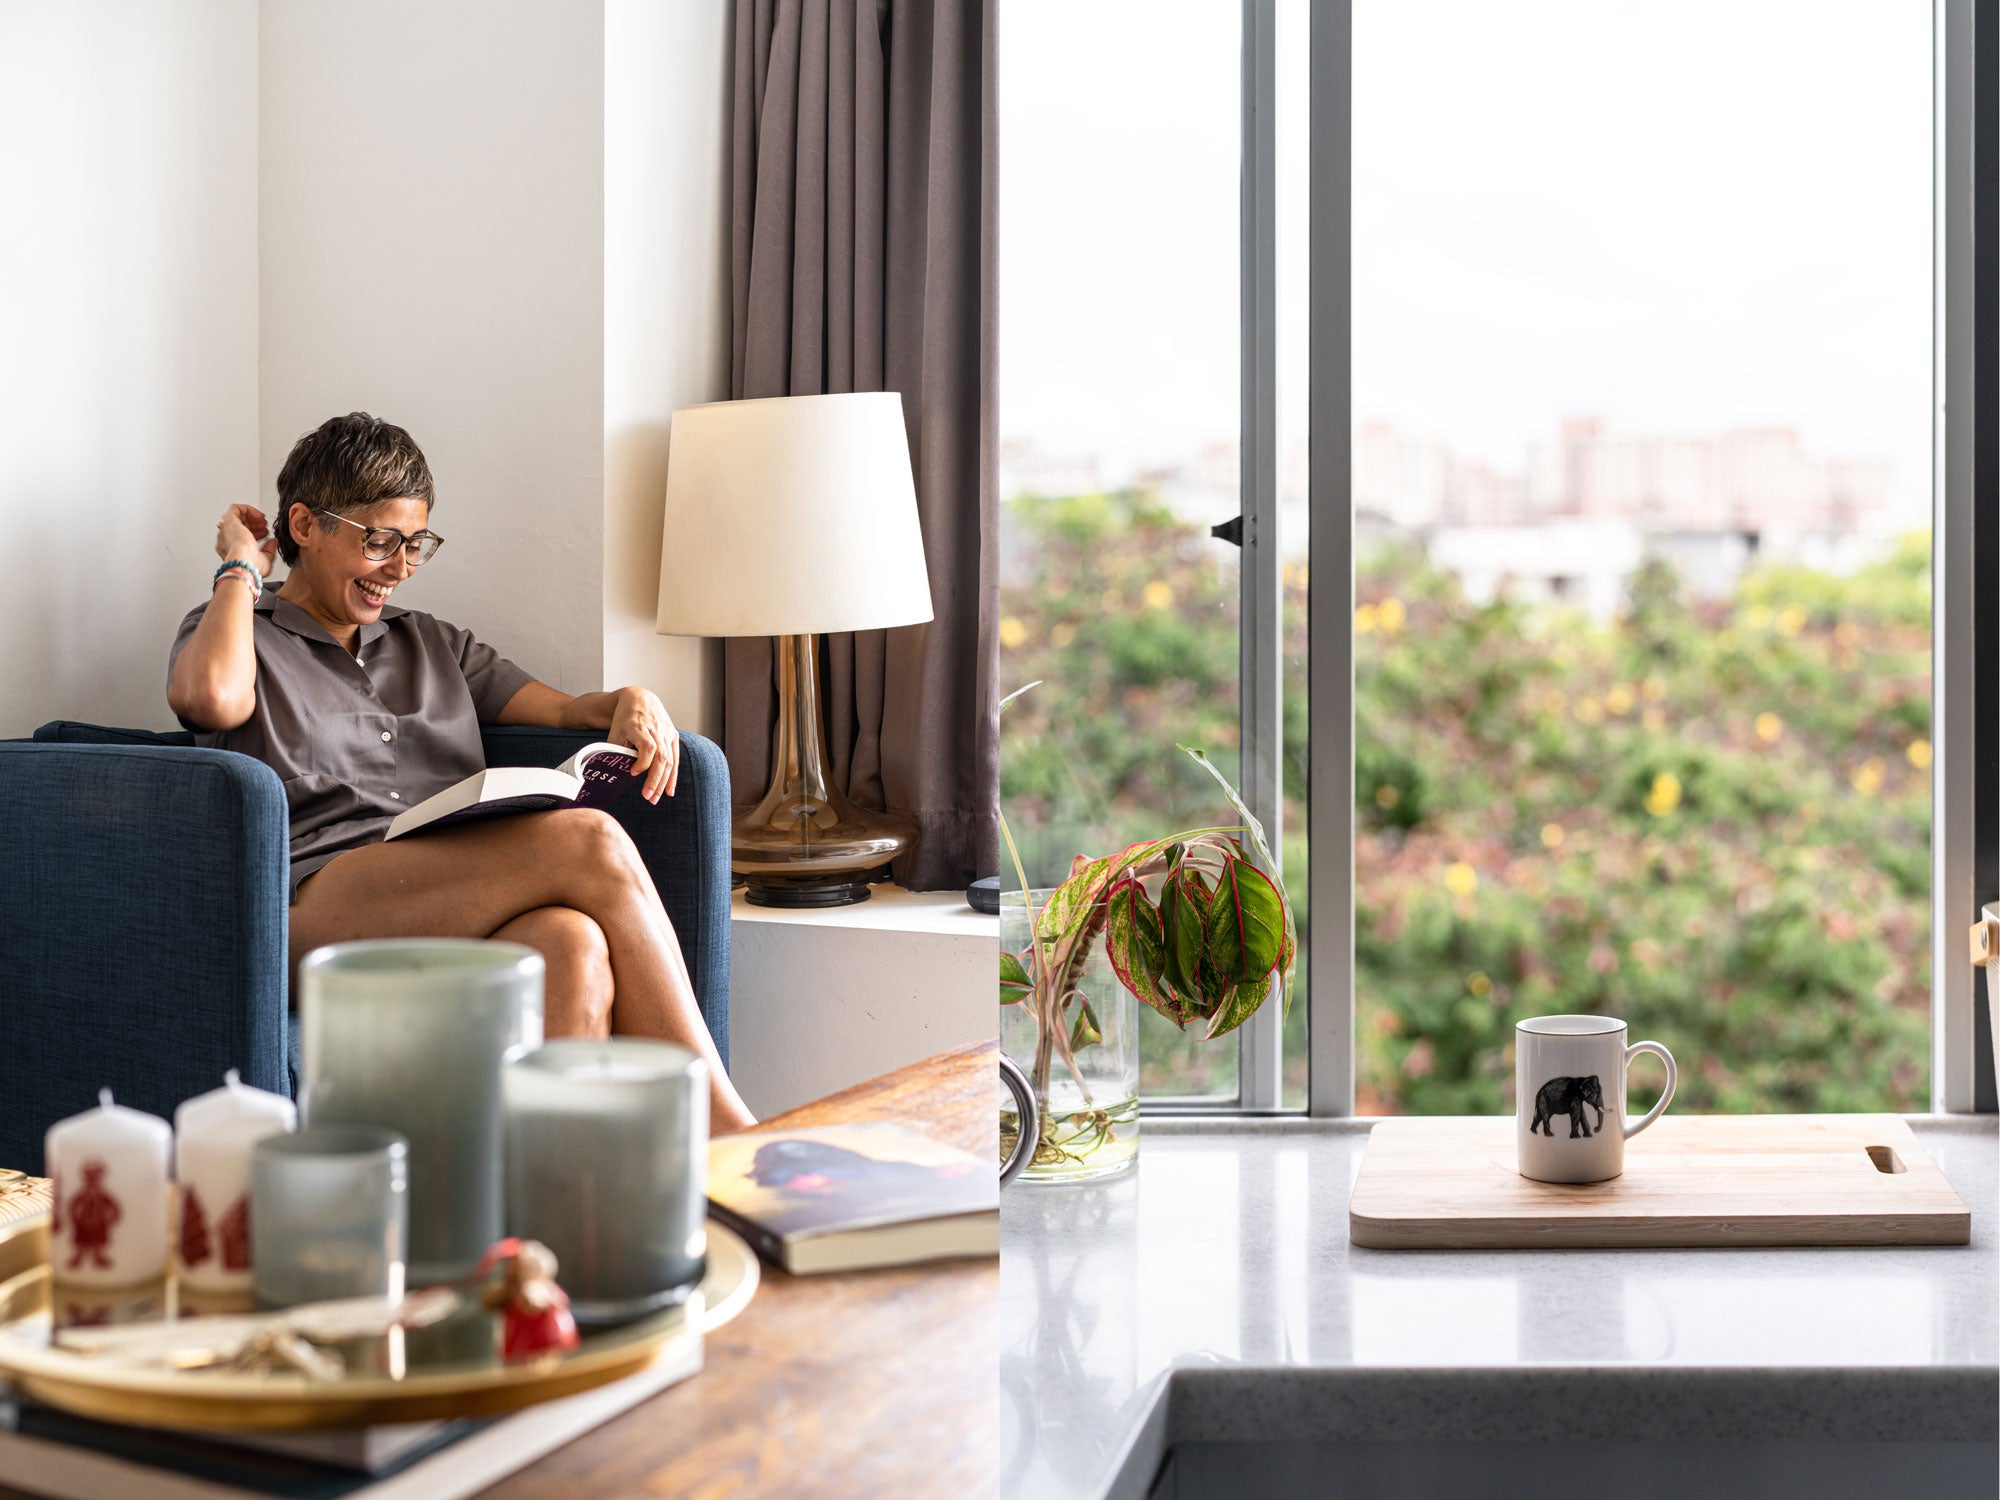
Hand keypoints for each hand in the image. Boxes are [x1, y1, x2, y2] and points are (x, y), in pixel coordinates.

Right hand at [215, 504, 278, 577]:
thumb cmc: (251, 566)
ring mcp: (226, 530)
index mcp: (231, 550)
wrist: (244, 563)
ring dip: (252, 517)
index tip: (265, 534)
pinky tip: (259, 515)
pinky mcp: (228, 521)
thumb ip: (269, 550)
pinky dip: (248, 509)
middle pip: (239, 526)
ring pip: (237, 517)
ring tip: (263, 520)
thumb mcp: (265, 560)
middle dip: (254, 524)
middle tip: (265, 526)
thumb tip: (273, 542)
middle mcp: (226, 539)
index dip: (255, 533)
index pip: (241, 536)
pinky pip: (235, 508)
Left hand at [607, 687, 679, 802]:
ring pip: (669, 761)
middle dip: (654, 780)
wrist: (640, 698)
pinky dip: (672, 776)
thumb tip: (615, 774)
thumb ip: (617, 750)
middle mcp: (656, 729)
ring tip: (655, 798)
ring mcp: (667, 733)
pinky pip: (675, 759)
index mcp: (639, 726)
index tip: (632, 773)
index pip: (648, 746)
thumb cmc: (625, 717)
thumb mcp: (615, 731)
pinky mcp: (673, 736)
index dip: (642, 762)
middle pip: (661, 757)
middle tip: (647, 797)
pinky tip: (669, 790)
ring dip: (663, 782)